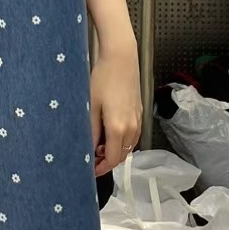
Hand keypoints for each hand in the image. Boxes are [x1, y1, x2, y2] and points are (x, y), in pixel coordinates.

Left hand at [90, 39, 141, 175]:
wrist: (121, 59)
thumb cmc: (103, 78)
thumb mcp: (92, 106)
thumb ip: (92, 130)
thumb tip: (89, 149)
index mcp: (118, 128)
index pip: (112, 159)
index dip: (101, 168)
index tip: (91, 169)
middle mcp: (131, 128)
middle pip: (122, 156)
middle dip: (107, 160)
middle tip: (91, 157)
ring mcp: (137, 121)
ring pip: (128, 147)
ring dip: (115, 150)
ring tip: (98, 144)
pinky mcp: (139, 114)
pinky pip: (132, 136)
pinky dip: (122, 140)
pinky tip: (109, 132)